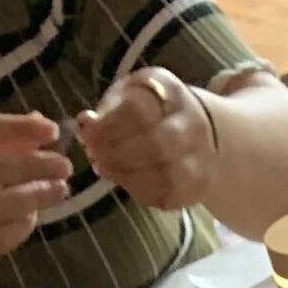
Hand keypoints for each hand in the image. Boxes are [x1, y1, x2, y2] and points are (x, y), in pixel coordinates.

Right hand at [0, 114, 72, 273]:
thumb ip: (3, 141)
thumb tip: (44, 124)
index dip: (14, 128)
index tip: (51, 130)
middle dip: (29, 166)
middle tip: (64, 165)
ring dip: (34, 197)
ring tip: (60, 189)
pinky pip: (0, 237)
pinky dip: (23, 226)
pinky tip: (37, 215)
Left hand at [79, 69, 216, 211]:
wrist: (201, 133)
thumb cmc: (152, 112)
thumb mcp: (127, 96)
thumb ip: (106, 111)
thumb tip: (86, 124)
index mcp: (169, 92)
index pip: (138, 110)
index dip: (109, 126)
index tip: (88, 136)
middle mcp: (192, 123)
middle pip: (157, 144)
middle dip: (118, 154)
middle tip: (95, 158)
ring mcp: (201, 157)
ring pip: (168, 174)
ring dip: (130, 177)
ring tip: (107, 171)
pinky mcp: (201, 184)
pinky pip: (172, 195)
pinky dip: (144, 192)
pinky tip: (127, 184)